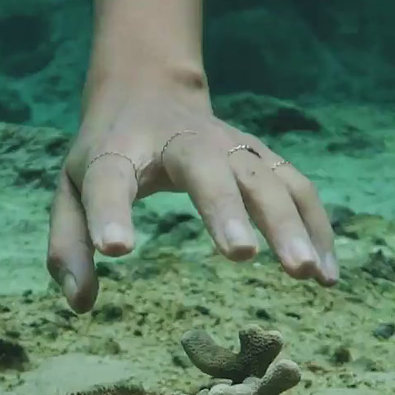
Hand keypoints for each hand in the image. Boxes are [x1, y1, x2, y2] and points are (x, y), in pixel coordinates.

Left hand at [46, 83, 338, 313]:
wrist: (149, 91)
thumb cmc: (106, 153)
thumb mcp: (70, 190)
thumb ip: (68, 246)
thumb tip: (80, 303)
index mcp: (119, 150)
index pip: (110, 178)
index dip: (111, 211)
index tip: (115, 248)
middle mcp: (181, 142)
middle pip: (206, 169)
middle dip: (226, 209)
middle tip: (241, 255)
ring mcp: (229, 145)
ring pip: (264, 177)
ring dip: (287, 223)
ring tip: (303, 274)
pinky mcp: (263, 158)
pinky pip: (297, 188)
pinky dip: (317, 228)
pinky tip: (326, 276)